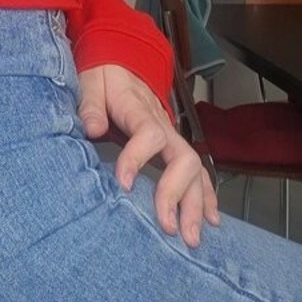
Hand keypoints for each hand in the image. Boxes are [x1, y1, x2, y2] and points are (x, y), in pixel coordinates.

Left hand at [78, 63, 219, 246]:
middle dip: (178, 195)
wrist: (122, 63)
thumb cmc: (106, 77)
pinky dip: (207, 196)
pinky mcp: (175, 147)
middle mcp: (164, 126)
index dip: (138, 158)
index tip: (123, 184)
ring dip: (196, 205)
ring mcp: (173, 138)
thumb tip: (92, 128)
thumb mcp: (91, 81)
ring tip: (190, 237)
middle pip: (184, 159)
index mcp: (139, 110)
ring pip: (196, 171)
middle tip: (168, 227)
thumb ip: (91, 104)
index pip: (148, 134)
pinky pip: (198, 172)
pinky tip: (211, 220)